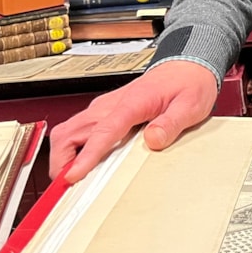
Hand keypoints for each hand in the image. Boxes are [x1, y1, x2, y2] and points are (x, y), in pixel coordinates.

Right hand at [49, 60, 218, 183]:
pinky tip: (82, 162)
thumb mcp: (190, 105)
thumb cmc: (187, 83)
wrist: (186, 65)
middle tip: (66, 186)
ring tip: (71, 179)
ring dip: (63, 155)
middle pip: (70, 133)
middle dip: (61, 161)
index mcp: (131, 104)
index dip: (85, 156)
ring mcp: (104, 108)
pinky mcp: (104, 112)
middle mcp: (110, 105)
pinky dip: (72, 148)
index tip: (73, 175)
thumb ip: (171, 124)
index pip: (101, 133)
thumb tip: (153, 140)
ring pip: (68, 131)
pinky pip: (77, 130)